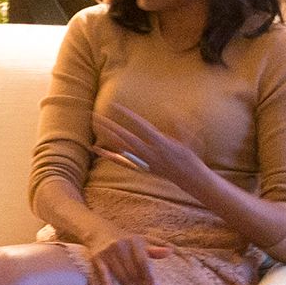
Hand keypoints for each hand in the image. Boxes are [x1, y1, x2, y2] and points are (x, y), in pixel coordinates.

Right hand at [80, 231, 173, 284]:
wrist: (99, 230)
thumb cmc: (124, 239)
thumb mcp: (139, 241)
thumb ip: (153, 250)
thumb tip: (170, 252)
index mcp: (134, 241)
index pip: (144, 264)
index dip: (150, 279)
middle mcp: (121, 246)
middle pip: (134, 272)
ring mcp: (108, 252)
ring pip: (121, 275)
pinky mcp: (96, 257)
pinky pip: (102, 272)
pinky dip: (107, 282)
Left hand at [94, 104, 208, 189]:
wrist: (190, 178)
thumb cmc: (190, 157)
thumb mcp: (189, 139)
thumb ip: (179, 124)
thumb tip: (170, 108)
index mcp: (160, 143)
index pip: (139, 126)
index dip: (127, 115)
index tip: (115, 105)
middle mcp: (149, 153)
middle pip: (125, 137)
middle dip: (111, 126)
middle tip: (96, 116)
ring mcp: (143, 161)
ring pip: (121, 148)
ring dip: (107, 137)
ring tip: (95, 127)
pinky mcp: (140, 167)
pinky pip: (121, 161)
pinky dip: (109, 155)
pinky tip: (98, 150)